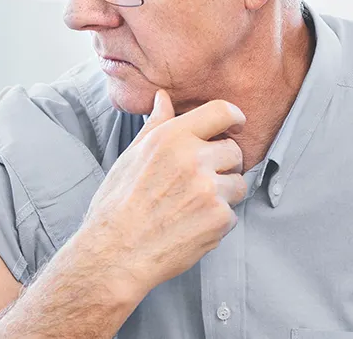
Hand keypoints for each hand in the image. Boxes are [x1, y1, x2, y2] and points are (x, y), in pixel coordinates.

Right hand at [81, 90, 246, 293]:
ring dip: (222, 195)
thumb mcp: (130, 157)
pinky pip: (231, 214)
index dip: (233, 118)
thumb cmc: (117, 206)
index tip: (234, 125)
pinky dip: (215, 222)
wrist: (115, 253)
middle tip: (196, 183)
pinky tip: (188, 226)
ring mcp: (209, 190)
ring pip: (237, 184)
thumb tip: (163, 98)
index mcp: (170, 139)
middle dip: (222, 165)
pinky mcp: (220, 219)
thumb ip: (155, 125)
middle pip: (234, 151)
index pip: (221, 112)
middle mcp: (193, 159)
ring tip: (189, 207)